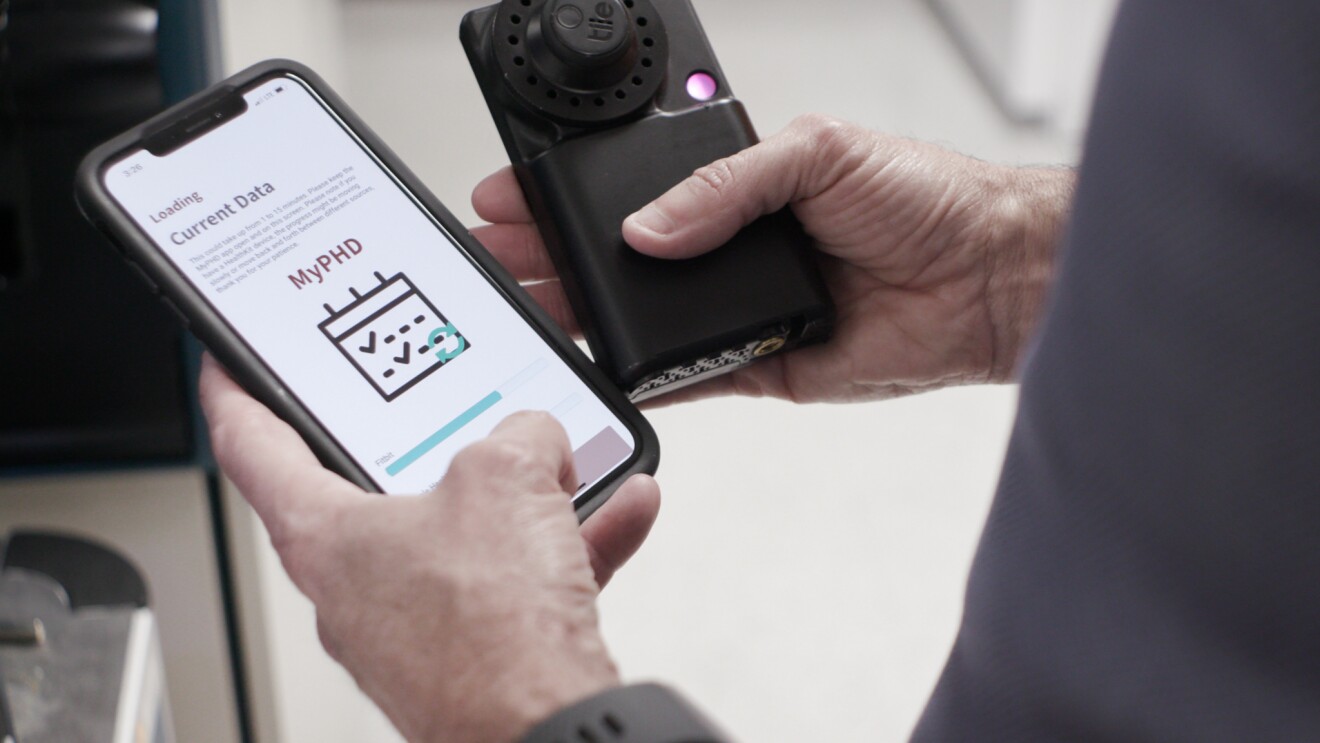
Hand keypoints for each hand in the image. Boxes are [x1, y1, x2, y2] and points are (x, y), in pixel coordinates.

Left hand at [199, 355, 660, 741]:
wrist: (544, 731)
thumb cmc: (490, 631)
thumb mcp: (506, 475)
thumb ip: (518, 434)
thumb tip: (537, 443)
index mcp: (325, 537)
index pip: (253, 447)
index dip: (238, 392)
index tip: (226, 366)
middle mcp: (358, 588)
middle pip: (380, 491)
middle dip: (437, 445)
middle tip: (457, 408)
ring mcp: (416, 629)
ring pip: (469, 536)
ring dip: (529, 500)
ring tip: (573, 466)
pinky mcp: (473, 658)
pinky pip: (520, 582)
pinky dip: (566, 546)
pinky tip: (619, 513)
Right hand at [471, 115, 1072, 403]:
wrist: (989, 277)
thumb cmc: (927, 198)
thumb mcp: (817, 151)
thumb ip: (725, 185)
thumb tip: (649, 229)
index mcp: (741, 185)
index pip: (634, 188)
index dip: (572, 192)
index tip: (518, 189)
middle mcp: (733, 246)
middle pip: (624, 255)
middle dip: (556, 252)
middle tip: (502, 251)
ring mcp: (741, 309)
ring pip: (644, 316)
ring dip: (586, 313)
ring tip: (532, 306)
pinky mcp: (760, 366)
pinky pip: (687, 377)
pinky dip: (643, 376)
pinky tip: (597, 366)